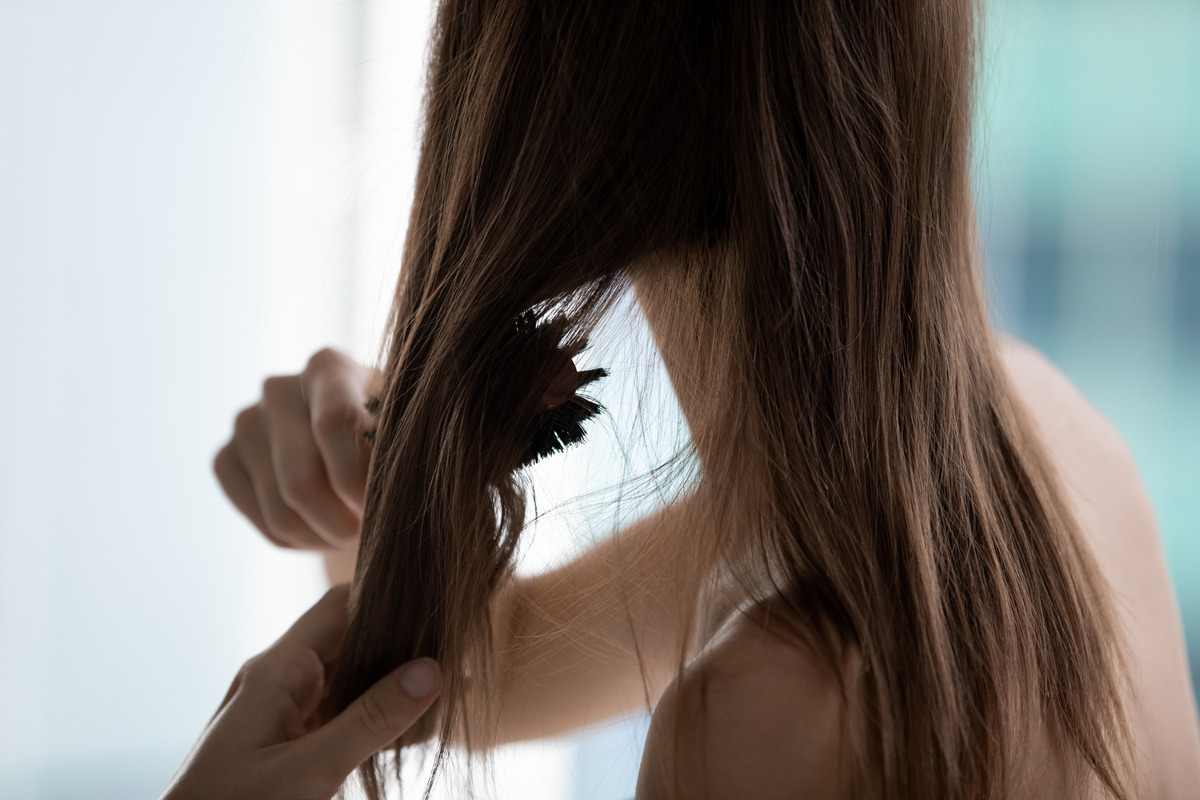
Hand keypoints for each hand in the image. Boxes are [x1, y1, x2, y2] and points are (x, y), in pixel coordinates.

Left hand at [160, 585, 439, 799]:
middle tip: (461, 652)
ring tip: (452, 686)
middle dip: (401, 643)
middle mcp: (278, 680)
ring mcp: (281, 713)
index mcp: (275, 670)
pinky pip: (338, 714)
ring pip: (348, 679)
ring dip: (392, 683)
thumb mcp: (309, 770)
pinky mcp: (286, 745)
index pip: (340, 605)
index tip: (441, 605)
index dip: (390, 597)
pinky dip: (375, 715)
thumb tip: (433, 668)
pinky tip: (414, 725)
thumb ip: (371, 719)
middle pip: (349, 639)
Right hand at [213, 348, 376, 548]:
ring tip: (349, 529)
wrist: (358, 453)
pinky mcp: (225, 459)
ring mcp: (246, 423)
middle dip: (341, 522)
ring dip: (323, 536)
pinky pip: (261, 521)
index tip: (375, 505)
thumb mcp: (404, 435)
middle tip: (366, 530)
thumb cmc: (390, 440)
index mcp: (328, 368)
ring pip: (281, 510)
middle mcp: (279, 388)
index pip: (335, 422)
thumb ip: (394, 450)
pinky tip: (319, 528)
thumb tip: (372, 493)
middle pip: (301, 479)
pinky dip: (297, 540)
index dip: (356, 477)